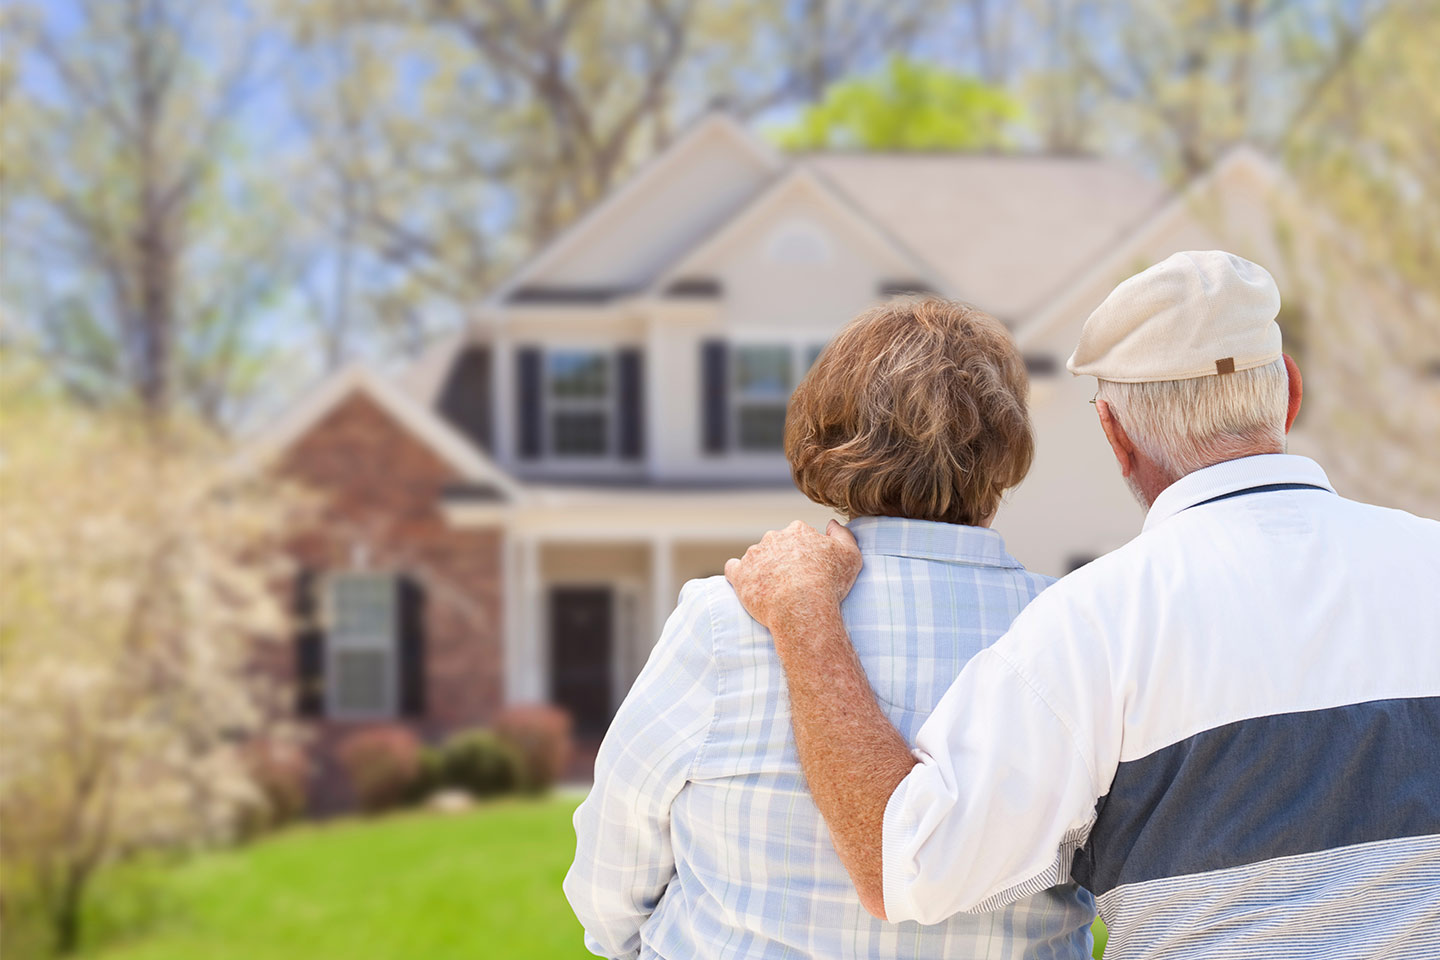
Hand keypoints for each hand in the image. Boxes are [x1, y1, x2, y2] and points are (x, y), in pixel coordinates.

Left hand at [724, 520, 862, 636]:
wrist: (802, 607)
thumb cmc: (829, 584)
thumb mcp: (851, 556)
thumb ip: (843, 534)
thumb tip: (831, 524)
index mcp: (798, 530)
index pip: (799, 536)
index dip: (805, 553)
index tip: (810, 569)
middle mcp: (773, 537)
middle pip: (777, 545)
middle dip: (783, 559)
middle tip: (793, 582)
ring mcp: (754, 555)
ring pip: (757, 557)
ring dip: (763, 568)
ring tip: (774, 590)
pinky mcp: (739, 574)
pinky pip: (734, 569)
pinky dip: (738, 574)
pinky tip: (746, 583)